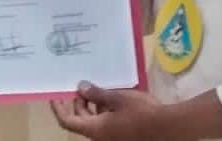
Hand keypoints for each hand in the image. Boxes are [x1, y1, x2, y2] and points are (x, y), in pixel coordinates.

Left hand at [51, 83, 170, 140]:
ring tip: (99, 87)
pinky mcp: (122, 135)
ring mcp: (111, 137)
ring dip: (93, 106)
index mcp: (95, 129)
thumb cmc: (140, 112)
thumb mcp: (117, 98)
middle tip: (80, 87)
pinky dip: (105, 110)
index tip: (54, 96)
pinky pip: (107, 122)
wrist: (167, 128)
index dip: (58, 109)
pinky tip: (114, 96)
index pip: (67, 121)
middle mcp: (100, 136)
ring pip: (95, 121)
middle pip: (81, 121)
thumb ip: (97, 94)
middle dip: (78, 103)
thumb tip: (81, 88)